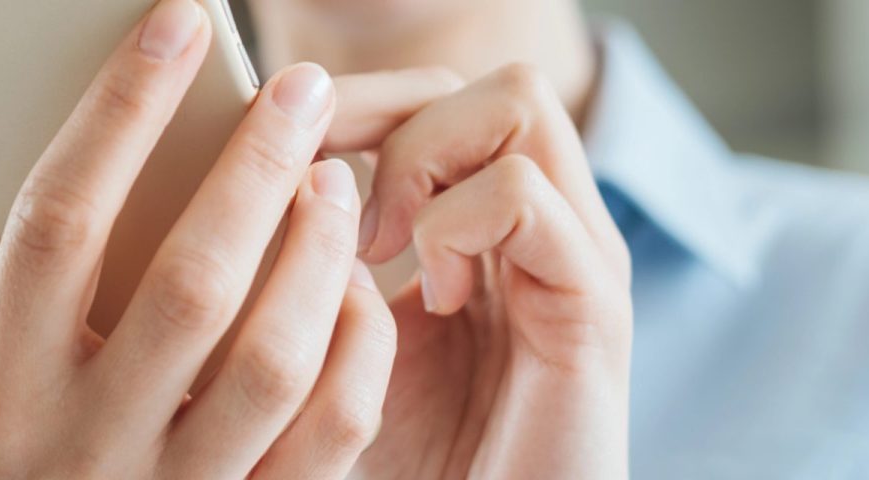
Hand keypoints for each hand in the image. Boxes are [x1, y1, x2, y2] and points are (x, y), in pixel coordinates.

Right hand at [0, 1, 394, 476]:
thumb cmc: (8, 440)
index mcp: (0, 386)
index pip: (56, 224)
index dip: (119, 112)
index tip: (177, 25)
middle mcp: (87, 444)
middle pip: (189, 285)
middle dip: (253, 168)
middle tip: (301, 86)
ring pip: (272, 360)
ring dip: (316, 252)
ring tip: (331, 175)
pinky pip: (333, 426)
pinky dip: (355, 341)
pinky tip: (353, 281)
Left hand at [327, 65, 633, 478]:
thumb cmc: (419, 460)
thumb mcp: (347, 344)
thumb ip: (321, 264)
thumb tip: (276, 183)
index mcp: (496, 229)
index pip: (443, 99)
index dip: (362, 101)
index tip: (288, 153)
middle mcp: (548, 226)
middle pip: (488, 78)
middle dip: (391, 111)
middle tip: (332, 190)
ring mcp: (577, 256)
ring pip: (519, 104)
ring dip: (424, 159)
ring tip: (383, 243)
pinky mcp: (592, 304)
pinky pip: (524, 196)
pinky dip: (455, 224)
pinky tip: (432, 292)